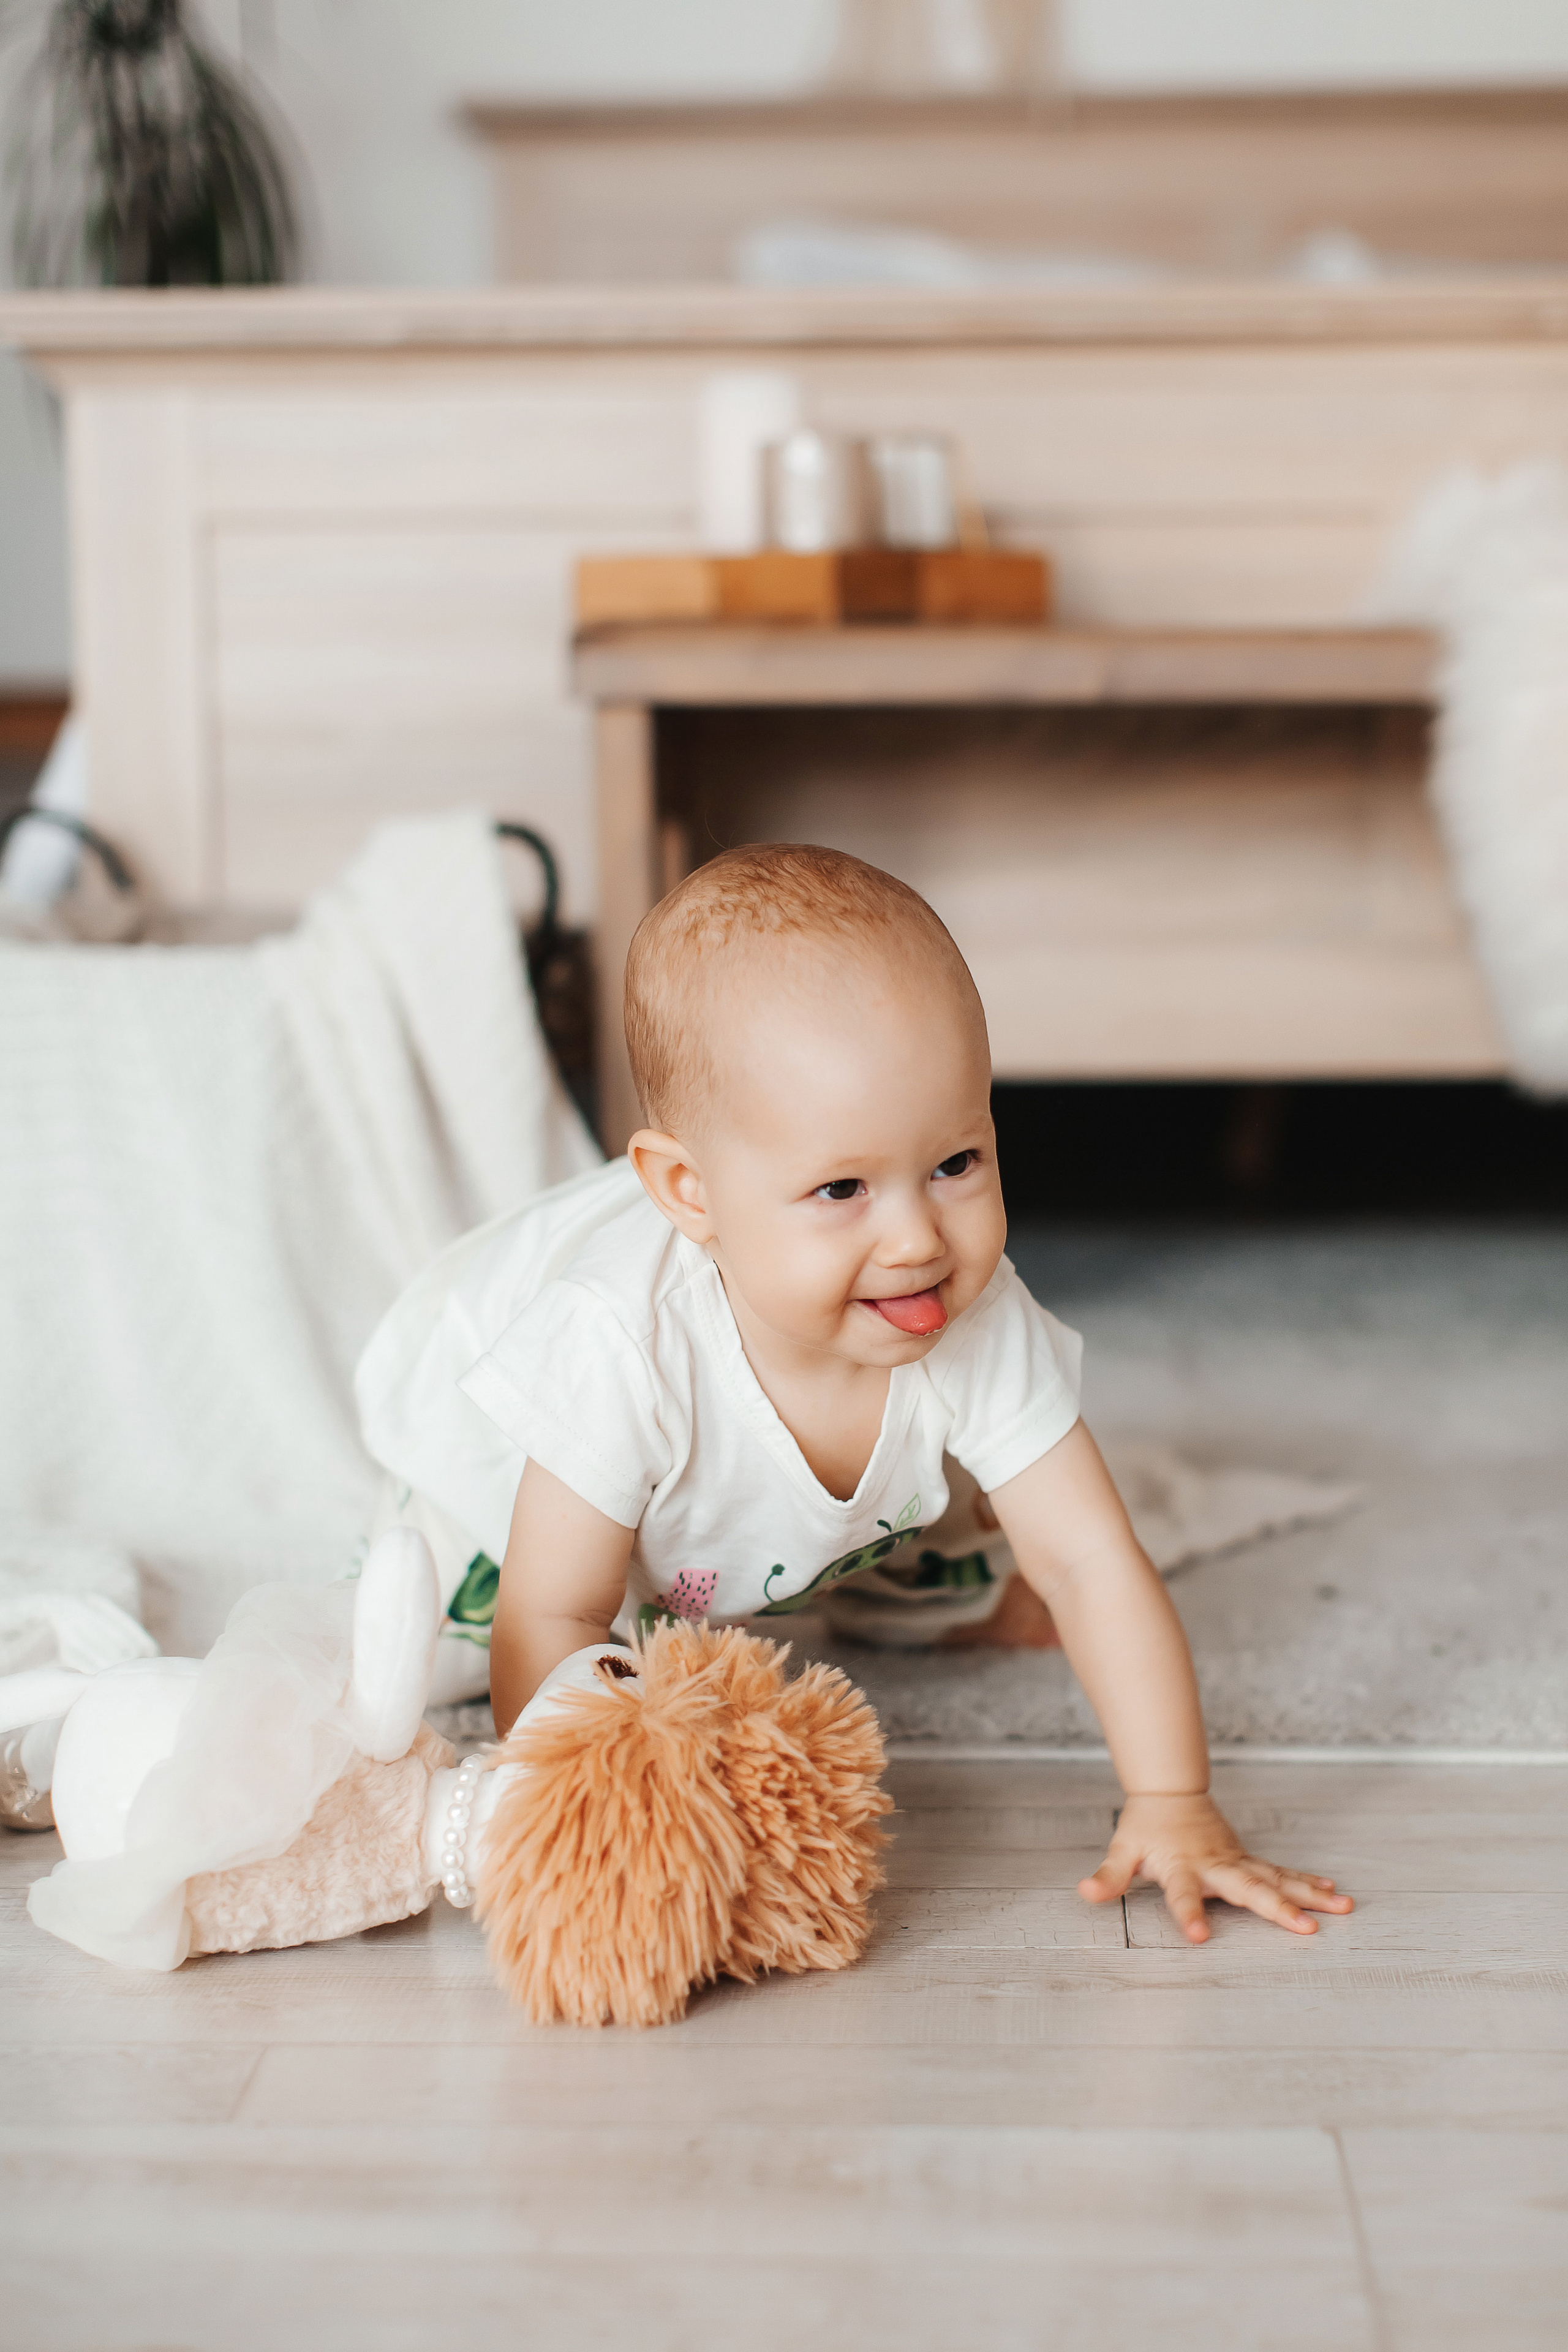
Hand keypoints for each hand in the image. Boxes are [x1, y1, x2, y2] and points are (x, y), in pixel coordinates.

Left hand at [1079, 1792, 1354, 1942]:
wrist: (1169, 1792)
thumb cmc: (1145, 1828)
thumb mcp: (1121, 1852)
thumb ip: (1108, 1878)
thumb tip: (1085, 1893)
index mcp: (1182, 1867)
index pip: (1183, 1896)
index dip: (1190, 1914)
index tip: (1200, 1937)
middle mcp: (1215, 1865)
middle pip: (1248, 1889)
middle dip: (1277, 1909)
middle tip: (1306, 1928)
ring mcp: (1237, 1861)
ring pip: (1276, 1879)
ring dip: (1309, 1894)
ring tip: (1341, 1907)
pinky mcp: (1248, 1860)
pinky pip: (1281, 1872)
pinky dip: (1307, 1882)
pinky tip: (1333, 1893)